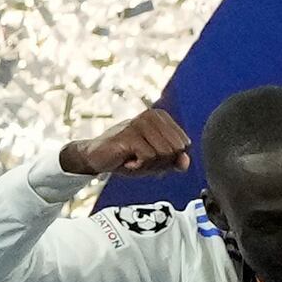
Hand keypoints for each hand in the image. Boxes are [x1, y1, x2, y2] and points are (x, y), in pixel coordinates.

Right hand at [62, 105, 190, 179]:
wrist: (95, 157)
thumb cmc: (127, 156)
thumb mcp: (156, 160)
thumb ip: (174, 160)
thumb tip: (186, 162)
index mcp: (161, 117)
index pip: (184, 145)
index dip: (170, 158)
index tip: (151, 155)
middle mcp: (152, 116)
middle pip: (176, 149)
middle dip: (161, 162)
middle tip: (141, 158)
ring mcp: (140, 123)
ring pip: (164, 154)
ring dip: (149, 164)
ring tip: (133, 158)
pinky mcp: (129, 134)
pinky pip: (149, 157)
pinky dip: (138, 165)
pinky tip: (127, 159)